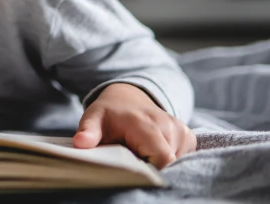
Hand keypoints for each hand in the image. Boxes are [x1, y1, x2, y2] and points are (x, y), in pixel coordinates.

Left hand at [72, 83, 195, 168]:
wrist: (127, 97)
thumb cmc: (109, 113)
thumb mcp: (93, 118)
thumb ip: (88, 131)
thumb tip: (81, 143)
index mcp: (145, 123)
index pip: (162, 158)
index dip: (151, 170)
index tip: (135, 171)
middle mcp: (168, 125)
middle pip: (170, 163)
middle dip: (153, 168)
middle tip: (134, 160)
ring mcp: (181, 130)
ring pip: (177, 161)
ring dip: (160, 163)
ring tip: (141, 153)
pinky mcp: (188, 136)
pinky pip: (183, 157)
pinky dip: (170, 159)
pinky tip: (152, 151)